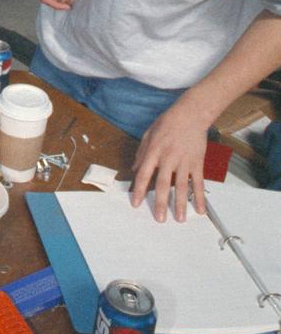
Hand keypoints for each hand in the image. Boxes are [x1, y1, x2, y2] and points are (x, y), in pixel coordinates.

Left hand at [130, 101, 207, 222]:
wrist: (191, 114)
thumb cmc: (168, 122)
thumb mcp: (148, 134)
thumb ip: (141, 153)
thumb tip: (133, 169)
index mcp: (154, 152)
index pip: (144, 174)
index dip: (138, 190)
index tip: (135, 203)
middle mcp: (168, 159)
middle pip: (163, 184)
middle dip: (160, 203)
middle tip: (159, 219)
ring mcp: (184, 161)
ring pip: (182, 186)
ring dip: (180, 204)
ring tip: (179, 219)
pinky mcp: (197, 163)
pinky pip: (198, 182)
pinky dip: (199, 196)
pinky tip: (201, 209)